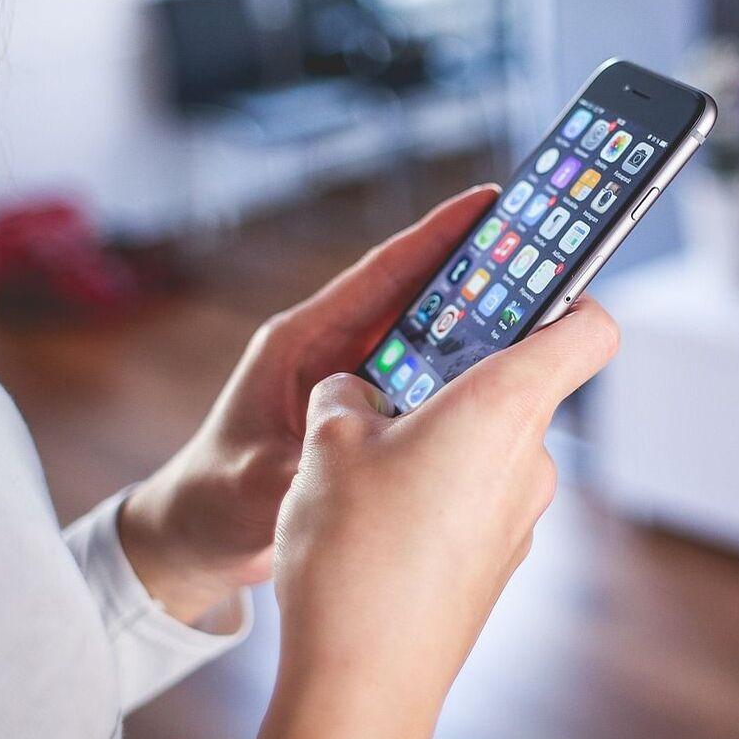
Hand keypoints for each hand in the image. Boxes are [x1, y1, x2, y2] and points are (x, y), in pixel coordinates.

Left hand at [118, 185, 502, 623]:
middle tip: (540, 251)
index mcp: (301, 342)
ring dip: (476, 325)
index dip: (434, 236)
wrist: (196, 535)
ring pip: (426, 338)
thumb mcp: (253, 484)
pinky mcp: (365, 413)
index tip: (487, 203)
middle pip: (415, 297)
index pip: (379, 275)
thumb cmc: (211, 499)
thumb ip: (302, 468)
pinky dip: (462, 376)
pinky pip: (424, 383)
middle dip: (475, 272)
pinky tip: (505, 381)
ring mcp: (351, 381)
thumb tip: (351, 462)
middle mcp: (331, 350)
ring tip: (542, 308)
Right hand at [231, 295, 619, 738]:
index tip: (529, 281)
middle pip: (518, 385)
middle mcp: (530, 459)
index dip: (569, 293)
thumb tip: (356, 392)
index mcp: (504, 407)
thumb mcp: (327, 444)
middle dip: (454, 374)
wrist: (363, 685)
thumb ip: (347, 394)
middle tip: (390, 377)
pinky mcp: (497, 561)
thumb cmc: (354, 554)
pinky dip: (433, 491)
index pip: (587, 327)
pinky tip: (373, 518)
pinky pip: (472, 499)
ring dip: (434, 437)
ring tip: (361, 461)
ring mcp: (520, 516)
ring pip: (486, 446)